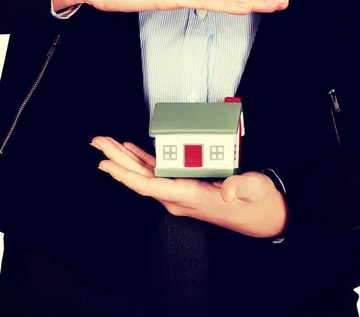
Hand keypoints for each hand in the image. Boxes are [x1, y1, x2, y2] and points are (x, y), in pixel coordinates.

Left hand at [91, 136, 287, 238]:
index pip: (150, 187)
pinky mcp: (185, 186)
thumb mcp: (255, 191)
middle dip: (117, 160)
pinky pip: (157, 173)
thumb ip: (241, 187)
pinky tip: (131, 151)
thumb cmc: (257, 203)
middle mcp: (179, 197)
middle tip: (97, 142)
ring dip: (125, 158)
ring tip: (107, 143)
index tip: (105, 164)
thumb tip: (227, 189)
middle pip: (140, 178)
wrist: (262, 216)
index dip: (125, 175)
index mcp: (191, 197)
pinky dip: (142, 160)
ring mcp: (180, 192)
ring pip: (145, 175)